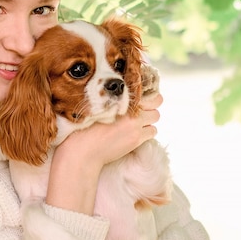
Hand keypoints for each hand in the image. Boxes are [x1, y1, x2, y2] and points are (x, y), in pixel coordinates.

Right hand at [45, 92, 162, 213]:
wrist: (84, 149)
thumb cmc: (85, 126)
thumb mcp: (99, 106)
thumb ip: (116, 99)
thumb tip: (129, 96)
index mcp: (122, 98)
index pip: (148, 90)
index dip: (148, 93)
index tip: (143, 97)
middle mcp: (132, 109)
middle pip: (156, 102)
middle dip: (150, 105)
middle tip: (141, 109)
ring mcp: (136, 125)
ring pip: (156, 116)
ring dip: (149, 118)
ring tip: (138, 122)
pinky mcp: (137, 139)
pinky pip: (153, 131)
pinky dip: (147, 131)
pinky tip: (136, 132)